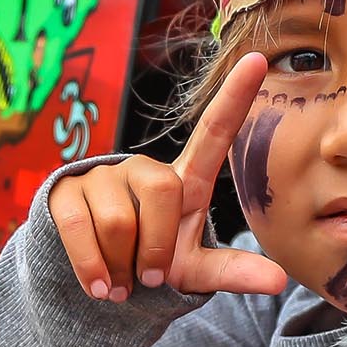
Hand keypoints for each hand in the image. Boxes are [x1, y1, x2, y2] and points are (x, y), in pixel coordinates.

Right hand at [49, 52, 286, 299]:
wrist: (96, 276)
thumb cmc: (153, 263)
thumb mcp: (192, 269)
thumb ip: (231, 271)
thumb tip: (279, 281)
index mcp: (184, 181)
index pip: (213, 133)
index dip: (234, 98)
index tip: (258, 61)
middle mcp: (144, 168)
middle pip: (163, 194)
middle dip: (156, 248)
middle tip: (148, 277)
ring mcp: (102, 176)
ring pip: (117, 221)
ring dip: (122, 266)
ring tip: (121, 280)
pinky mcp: (66, 190)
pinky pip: (77, 227)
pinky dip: (91, 267)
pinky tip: (98, 286)